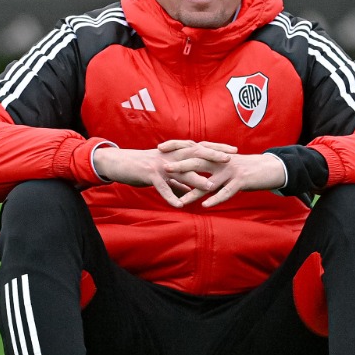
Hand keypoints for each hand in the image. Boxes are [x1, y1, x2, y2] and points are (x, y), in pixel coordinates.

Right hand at [93, 141, 231, 206]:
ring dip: (196, 179)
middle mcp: (171, 156)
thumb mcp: (164, 174)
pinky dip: (170, 196)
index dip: (216, 149)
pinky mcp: (150, 174)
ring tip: (211, 186)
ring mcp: (161, 164)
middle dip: (213, 156)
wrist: (121, 163)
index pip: (200, 148)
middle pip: (195, 154)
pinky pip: (162, 187)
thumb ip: (178, 182)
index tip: (233, 151)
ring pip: (182, 171)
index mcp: (176, 153)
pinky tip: (179, 205)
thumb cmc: (143, 167)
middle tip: (230, 160)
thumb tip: (190, 193)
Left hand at [167, 146, 286, 207]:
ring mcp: (231, 171)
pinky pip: (226, 192)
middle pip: (198, 162)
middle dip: (180, 165)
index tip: (160, 148)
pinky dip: (215, 199)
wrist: (268, 168)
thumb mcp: (225, 164)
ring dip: (195, 189)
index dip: (177, 147)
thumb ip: (209, 166)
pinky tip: (205, 206)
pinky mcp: (241, 181)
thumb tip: (192, 169)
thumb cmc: (244, 168)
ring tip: (182, 198)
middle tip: (164, 168)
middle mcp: (221, 161)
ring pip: (210, 181)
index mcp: (216, 155)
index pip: (193, 148)